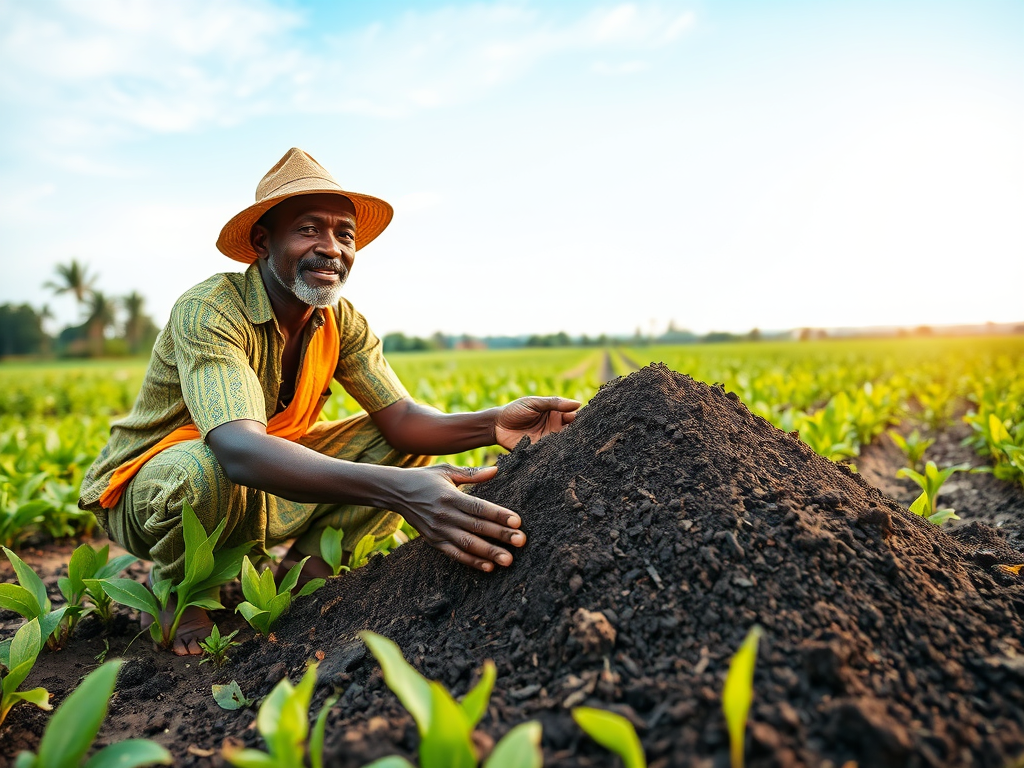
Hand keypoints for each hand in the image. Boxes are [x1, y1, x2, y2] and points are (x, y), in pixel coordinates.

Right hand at [393, 464, 524, 571]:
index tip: (517, 521)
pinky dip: (472, 562)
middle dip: (501, 535)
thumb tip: (496, 470)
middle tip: (521, 541)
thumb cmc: (425, 478)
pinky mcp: (434, 542)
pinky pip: (455, 554)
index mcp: (450, 496)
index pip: (479, 507)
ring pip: (468, 544)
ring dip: (489, 553)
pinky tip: (488, 567)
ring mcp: (438, 530)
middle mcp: (445, 515)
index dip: (499, 515)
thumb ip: (472, 473)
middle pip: (477, 527)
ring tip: (509, 560)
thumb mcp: (446, 470)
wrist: (396, 492)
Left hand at [494, 396, 579, 450]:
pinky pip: (552, 453)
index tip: (589, 421)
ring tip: (578, 446)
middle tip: (587, 435)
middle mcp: (555, 428)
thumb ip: (554, 403)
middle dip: (579, 434)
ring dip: (571, 445)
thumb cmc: (515, 410)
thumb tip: (578, 403)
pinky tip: (564, 454)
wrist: (496, 426)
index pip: (574, 416)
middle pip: (572, 432)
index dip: (581, 419)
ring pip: (564, 443)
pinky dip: (558, 454)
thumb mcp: (535, 403)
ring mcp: (549, 440)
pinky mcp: (541, 451)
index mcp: (556, 414)